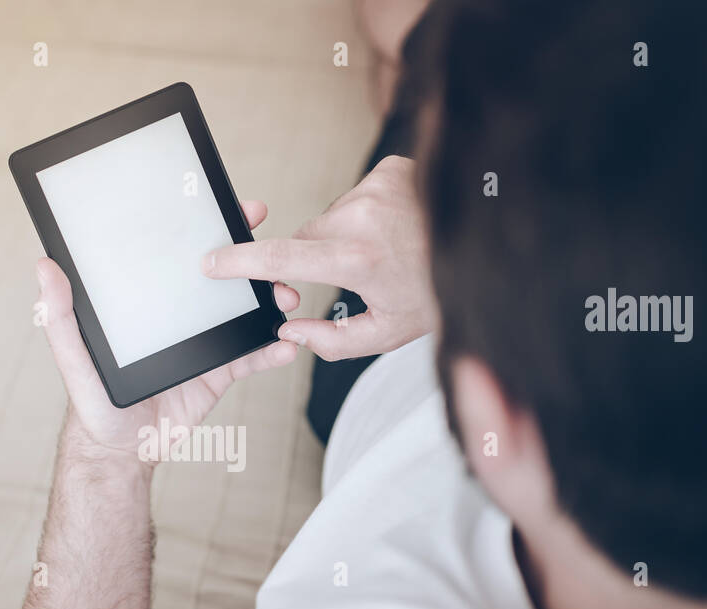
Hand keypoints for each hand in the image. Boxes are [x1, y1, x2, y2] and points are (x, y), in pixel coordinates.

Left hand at [35, 200, 299, 462]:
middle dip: (250, 257)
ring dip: (269, 300)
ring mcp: (201, 341)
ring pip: (242, 311)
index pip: (176, 254)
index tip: (224, 207)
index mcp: (146, 300)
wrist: (122, 452)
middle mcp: (177, 314)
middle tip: (272, 241)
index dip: (202, 228)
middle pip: (219, 276)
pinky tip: (286, 344)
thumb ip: (60, 317)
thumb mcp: (72, 359)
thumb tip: (44, 266)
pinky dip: (270, 350)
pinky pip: (250, 357)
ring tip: (285, 297)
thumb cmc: (91, 404)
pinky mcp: (217, 373)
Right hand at [201, 155, 437, 360]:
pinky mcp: (391, 169)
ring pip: (331, 217)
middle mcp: (362, 217)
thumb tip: (289, 330)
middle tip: (354, 276)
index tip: (212, 262)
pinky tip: (398, 228)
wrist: (493, 249)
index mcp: (356, 260)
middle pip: (305, 238)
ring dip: (344, 236)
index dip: (240, 262)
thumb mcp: (387, 334)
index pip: (280, 258)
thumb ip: (330, 341)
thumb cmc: (442, 294)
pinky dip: (367, 213)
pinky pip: (358, 195)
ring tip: (386, 251)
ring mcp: (377, 187)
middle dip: (314, 259)